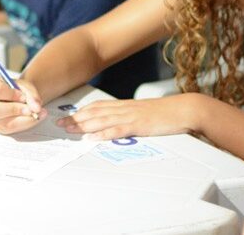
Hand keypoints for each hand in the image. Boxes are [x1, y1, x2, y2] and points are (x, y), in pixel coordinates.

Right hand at [0, 77, 46, 133]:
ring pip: (4, 123)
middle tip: (31, 109)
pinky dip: (26, 123)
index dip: (12, 94)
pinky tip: (33, 117)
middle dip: (15, 110)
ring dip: (24, 119)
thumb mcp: (26, 86)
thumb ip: (32, 95)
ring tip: (36, 113)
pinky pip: (12, 129)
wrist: (19, 97)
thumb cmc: (19, 89)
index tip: (24, 96)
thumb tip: (36, 108)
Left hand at [55, 94, 195, 140]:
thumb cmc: (166, 113)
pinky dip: (104, 134)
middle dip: (75, 119)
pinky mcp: (139, 125)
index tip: (66, 117)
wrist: (184, 109)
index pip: (97, 107)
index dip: (80, 112)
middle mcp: (124, 108)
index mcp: (124, 105)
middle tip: (59, 125)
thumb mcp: (143, 113)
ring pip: (102, 120)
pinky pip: (118, 129)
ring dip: (83, 126)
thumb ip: (129, 117)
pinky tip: (93, 138)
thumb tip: (116, 124)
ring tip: (69, 131)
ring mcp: (131, 116)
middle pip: (94, 113)